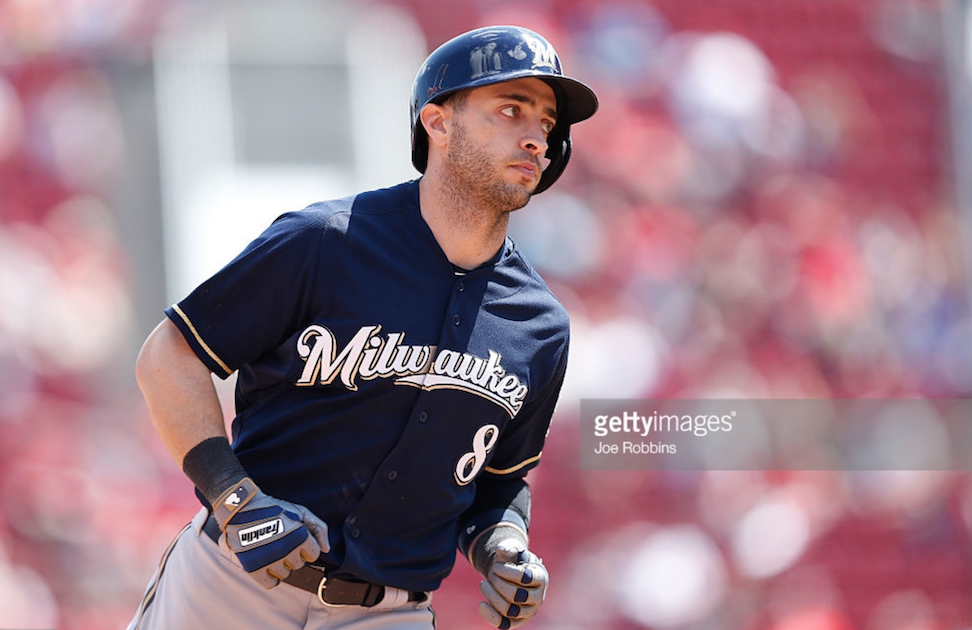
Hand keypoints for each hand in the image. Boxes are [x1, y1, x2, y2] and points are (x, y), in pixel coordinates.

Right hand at [213, 477, 329, 588]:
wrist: (241, 508)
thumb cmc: (274, 508)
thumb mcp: (300, 511)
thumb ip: (319, 529)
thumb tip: (326, 549)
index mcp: (299, 535)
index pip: (313, 554)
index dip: (306, 546)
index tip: (296, 539)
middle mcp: (285, 550)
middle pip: (298, 565)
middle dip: (293, 554)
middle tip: (282, 542)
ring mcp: (269, 560)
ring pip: (285, 574)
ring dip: (281, 565)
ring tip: (272, 550)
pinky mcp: (253, 568)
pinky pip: (270, 583)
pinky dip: (270, 577)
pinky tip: (267, 564)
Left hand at [478, 542, 547, 628]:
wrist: (514, 574)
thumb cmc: (516, 561)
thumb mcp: (514, 551)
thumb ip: (509, 547)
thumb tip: (500, 549)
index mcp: (541, 577)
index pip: (525, 577)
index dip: (507, 571)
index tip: (497, 565)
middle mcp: (538, 597)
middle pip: (516, 595)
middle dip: (498, 583)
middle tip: (491, 573)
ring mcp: (528, 611)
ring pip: (509, 610)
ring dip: (492, 596)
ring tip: (483, 583)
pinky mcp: (517, 621)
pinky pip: (505, 624)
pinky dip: (491, 616)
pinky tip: (482, 604)